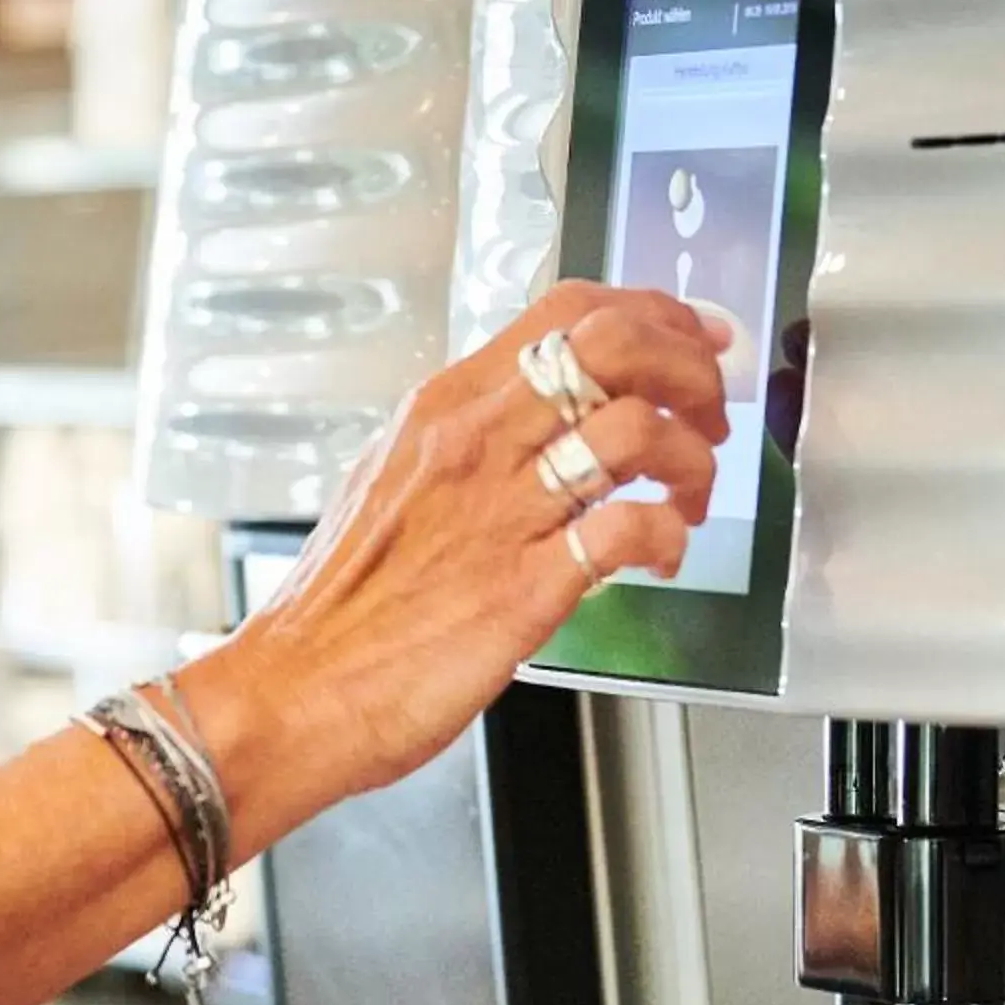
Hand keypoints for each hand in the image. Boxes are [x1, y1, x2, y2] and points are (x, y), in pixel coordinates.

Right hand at [194, 282, 732, 804]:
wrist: (295, 692)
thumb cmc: (341, 607)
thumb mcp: (394, 483)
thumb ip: (466, 447)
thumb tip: (532, 423)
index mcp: (445, 408)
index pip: (568, 312)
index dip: (655, 312)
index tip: (695, 336)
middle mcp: (476, 444)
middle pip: (616, 345)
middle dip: (692, 368)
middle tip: (709, 413)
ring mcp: (502, 513)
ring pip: (636, 428)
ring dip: (692, 458)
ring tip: (689, 497)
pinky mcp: (523, 588)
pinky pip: (627, 530)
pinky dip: (668, 537)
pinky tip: (662, 556)